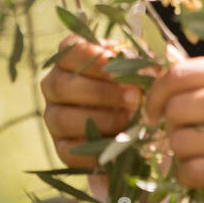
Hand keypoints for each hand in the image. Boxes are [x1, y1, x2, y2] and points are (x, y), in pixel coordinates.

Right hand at [41, 33, 169, 173]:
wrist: (136, 123)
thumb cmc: (137, 84)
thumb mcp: (140, 68)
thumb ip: (142, 63)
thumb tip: (150, 70)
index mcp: (70, 59)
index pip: (67, 51)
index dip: (90, 57)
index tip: (115, 62)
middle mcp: (54, 86)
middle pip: (61, 86)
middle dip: (100, 92)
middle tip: (134, 97)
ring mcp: (53, 117)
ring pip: (62, 118)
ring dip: (100, 120)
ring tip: (130, 121)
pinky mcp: (61, 147)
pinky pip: (68, 151)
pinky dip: (94, 149)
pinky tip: (119, 145)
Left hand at [143, 53, 203, 199]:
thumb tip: (157, 67)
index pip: (180, 74)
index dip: (156, 94)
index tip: (154, 112)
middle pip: (176, 109)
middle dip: (170, 128)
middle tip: (185, 137)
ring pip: (179, 143)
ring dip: (180, 156)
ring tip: (201, 156)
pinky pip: (190, 172)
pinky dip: (187, 177)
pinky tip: (203, 174)